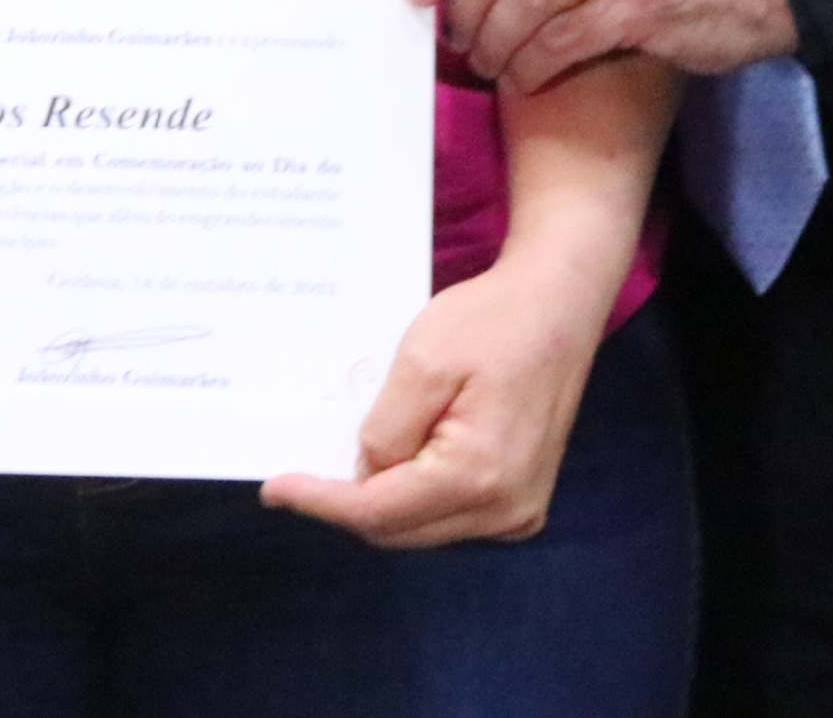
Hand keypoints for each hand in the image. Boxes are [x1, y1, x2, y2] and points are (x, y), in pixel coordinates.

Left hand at [261, 250, 608, 546]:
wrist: (558, 303)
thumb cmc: (493, 321)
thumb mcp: (423, 362)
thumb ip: (387, 429)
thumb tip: (364, 473)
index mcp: (479, 477)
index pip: (379, 511)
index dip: (320, 502)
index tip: (274, 489)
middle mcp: (505, 511)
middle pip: (400, 530)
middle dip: (348, 504)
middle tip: (304, 472)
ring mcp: (519, 512)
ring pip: (422, 527)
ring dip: (382, 501)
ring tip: (350, 456)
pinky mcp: (521, 501)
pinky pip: (449, 514)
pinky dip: (414, 495)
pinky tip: (398, 456)